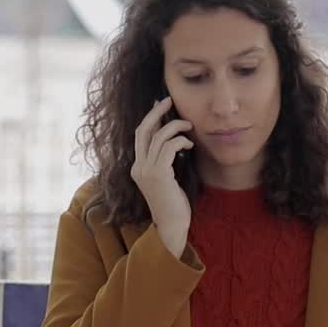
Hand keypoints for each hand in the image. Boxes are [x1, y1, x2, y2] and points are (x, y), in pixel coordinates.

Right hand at [131, 97, 193, 257]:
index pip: (140, 135)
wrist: (172, 226)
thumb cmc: (173, 204)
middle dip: (156, 112)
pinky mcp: (158, 175)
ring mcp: (146, 171)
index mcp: (137, 167)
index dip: (150, 118)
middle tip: (168, 100)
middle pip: (143, 129)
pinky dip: (180, 141)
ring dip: (176, 127)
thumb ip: (165, 161)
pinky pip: (169, 147)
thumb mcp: (166, 179)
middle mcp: (138, 167)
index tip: (162, 107)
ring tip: (189, 126)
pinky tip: (190, 145)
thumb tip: (174, 141)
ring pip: (158, 136)